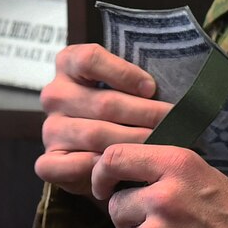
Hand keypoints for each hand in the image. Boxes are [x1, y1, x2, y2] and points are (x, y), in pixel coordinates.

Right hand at [34, 44, 170, 198]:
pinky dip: (97, 167)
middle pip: (102, 103)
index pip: (89, 59)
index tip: (151, 88)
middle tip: (173, 123)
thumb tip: (178, 93)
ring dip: (133, 142)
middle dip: (144, 114)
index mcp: (68, 64)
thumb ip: (138, 81)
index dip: (123, 73)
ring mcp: (50, 129)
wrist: (98, 146)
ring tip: (161, 144)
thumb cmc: (120, 107)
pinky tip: (121, 168)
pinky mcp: (49, 160)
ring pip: (94, 135)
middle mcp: (54, 95)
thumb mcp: (124, 83)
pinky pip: (70, 166)